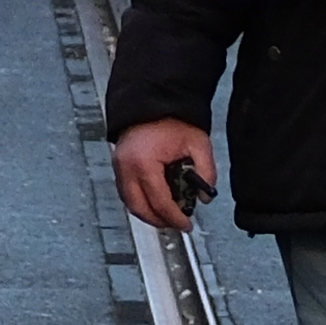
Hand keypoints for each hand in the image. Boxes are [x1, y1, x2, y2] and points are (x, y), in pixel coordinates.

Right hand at [109, 118, 213, 235]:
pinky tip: (154, 203)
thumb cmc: (171, 118)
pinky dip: (139, 202)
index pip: (160, 202)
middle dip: (159, 221)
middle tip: (177, 224)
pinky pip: (126, 192)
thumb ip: (207, 172)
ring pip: (129, 204)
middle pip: (139, 209)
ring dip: (148, 214)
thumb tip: (205, 196)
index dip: (175, 218)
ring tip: (167, 216)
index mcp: (144, 163)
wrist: (154, 100)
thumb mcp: (198, 144)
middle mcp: (127, 167)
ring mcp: (119, 166)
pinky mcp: (118, 165)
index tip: (186, 224)